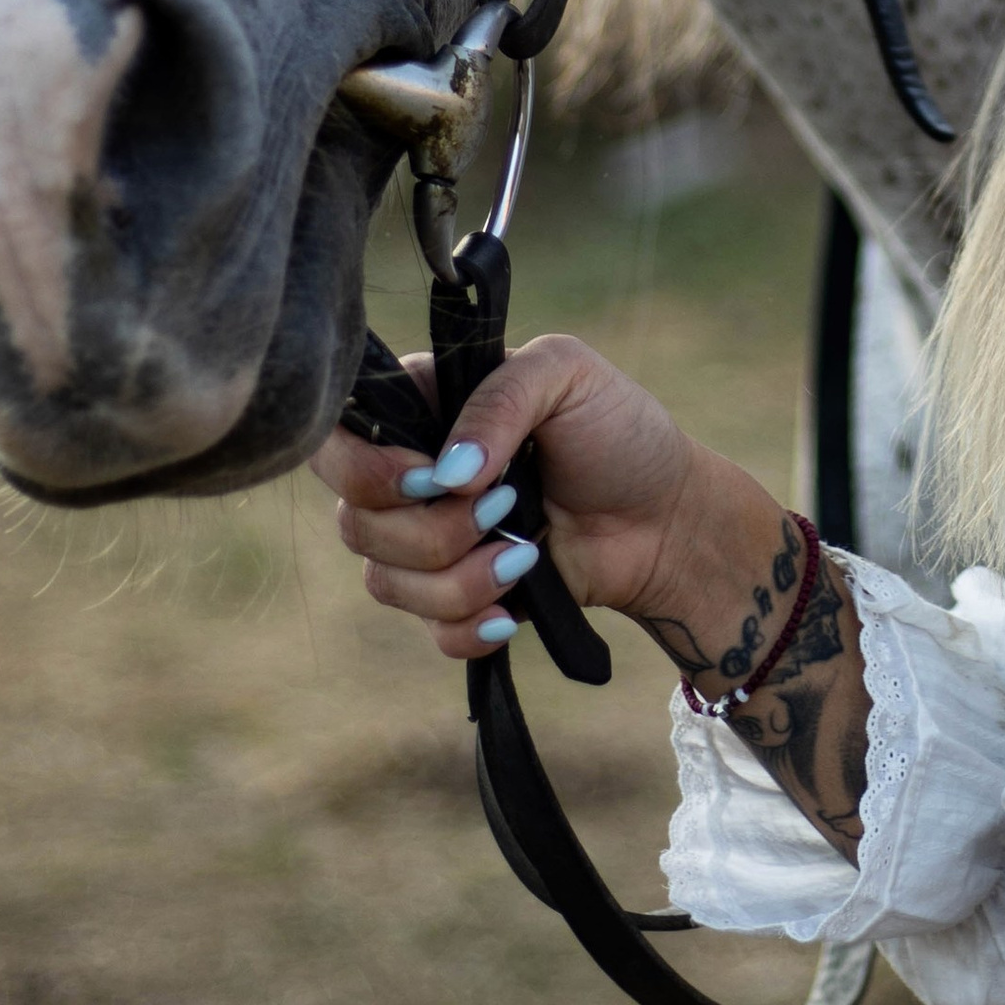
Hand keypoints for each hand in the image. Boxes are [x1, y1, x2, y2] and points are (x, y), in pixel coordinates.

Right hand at [312, 332, 695, 660]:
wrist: (668, 518)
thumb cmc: (619, 431)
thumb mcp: (566, 373)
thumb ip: (500, 397)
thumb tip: (448, 473)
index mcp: (422, 409)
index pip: (336, 437)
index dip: (367, 468)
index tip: (434, 476)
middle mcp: (411, 478)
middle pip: (353, 520)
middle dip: (429, 528)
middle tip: (505, 504)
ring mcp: (430, 542)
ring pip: (386, 581)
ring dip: (460, 576)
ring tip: (526, 554)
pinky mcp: (459, 600)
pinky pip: (428, 631)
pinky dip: (468, 625)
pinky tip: (511, 611)